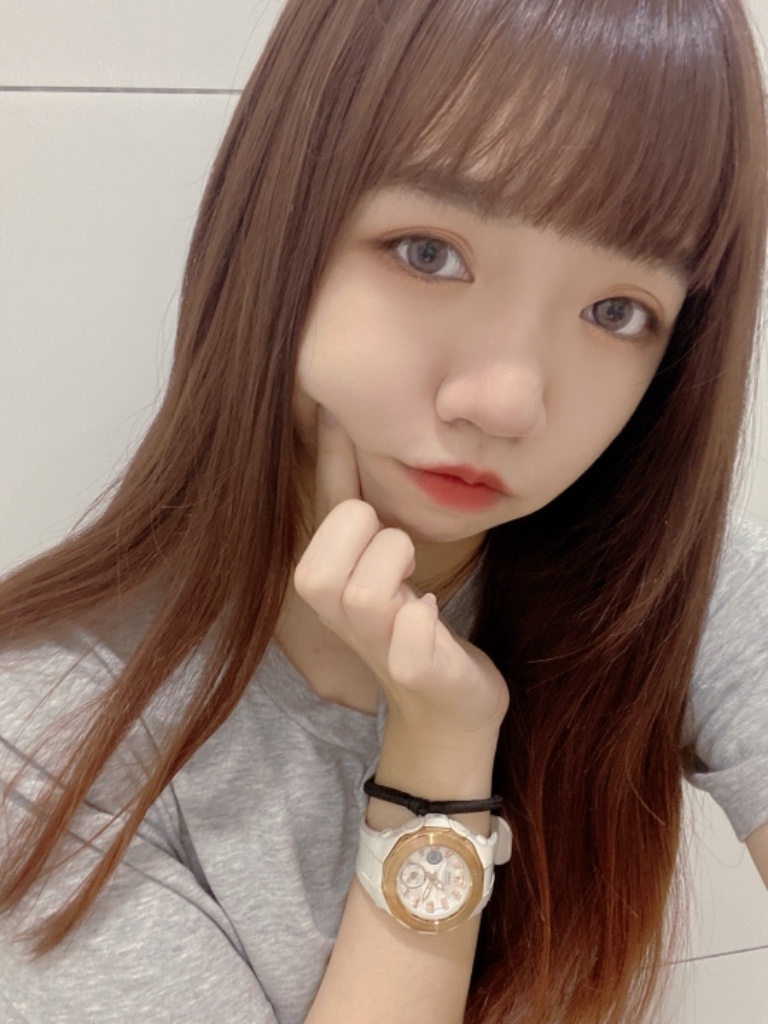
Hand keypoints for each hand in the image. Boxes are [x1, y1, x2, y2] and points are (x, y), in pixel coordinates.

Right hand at [293, 408, 508, 743]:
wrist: (448, 710)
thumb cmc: (416, 625)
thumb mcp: (384, 558)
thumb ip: (360, 502)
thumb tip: (339, 422)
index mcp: (332, 579)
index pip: (326, 508)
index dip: (332, 458)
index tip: (334, 406)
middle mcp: (339, 613)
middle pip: (331, 547)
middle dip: (374, 532)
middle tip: (400, 556)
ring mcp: (375, 646)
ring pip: (366, 590)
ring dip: (400, 569)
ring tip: (413, 587)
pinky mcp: (415, 674)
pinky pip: (410, 640)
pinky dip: (423, 622)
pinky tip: (430, 618)